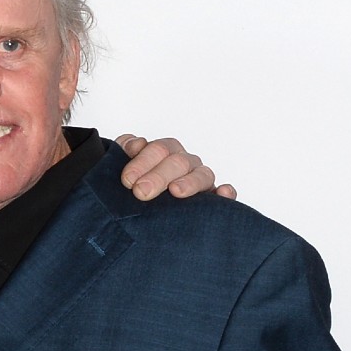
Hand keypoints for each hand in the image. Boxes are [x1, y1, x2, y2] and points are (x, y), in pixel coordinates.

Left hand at [116, 134, 237, 201]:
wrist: (139, 207)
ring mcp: (200, 180)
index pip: (158, 149)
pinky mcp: (213, 200)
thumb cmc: (133, 185)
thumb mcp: (124, 168)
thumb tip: (134, 144)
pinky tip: (223, 193)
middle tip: (141, 192)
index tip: (127, 180)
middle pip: (178, 162)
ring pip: (202, 174)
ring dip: (189, 182)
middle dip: (158, 176)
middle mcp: (184, 163)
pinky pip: (225, 194)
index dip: (142, 162)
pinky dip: (226, 193)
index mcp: (164, 152)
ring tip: (176, 191)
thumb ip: (125, 151)